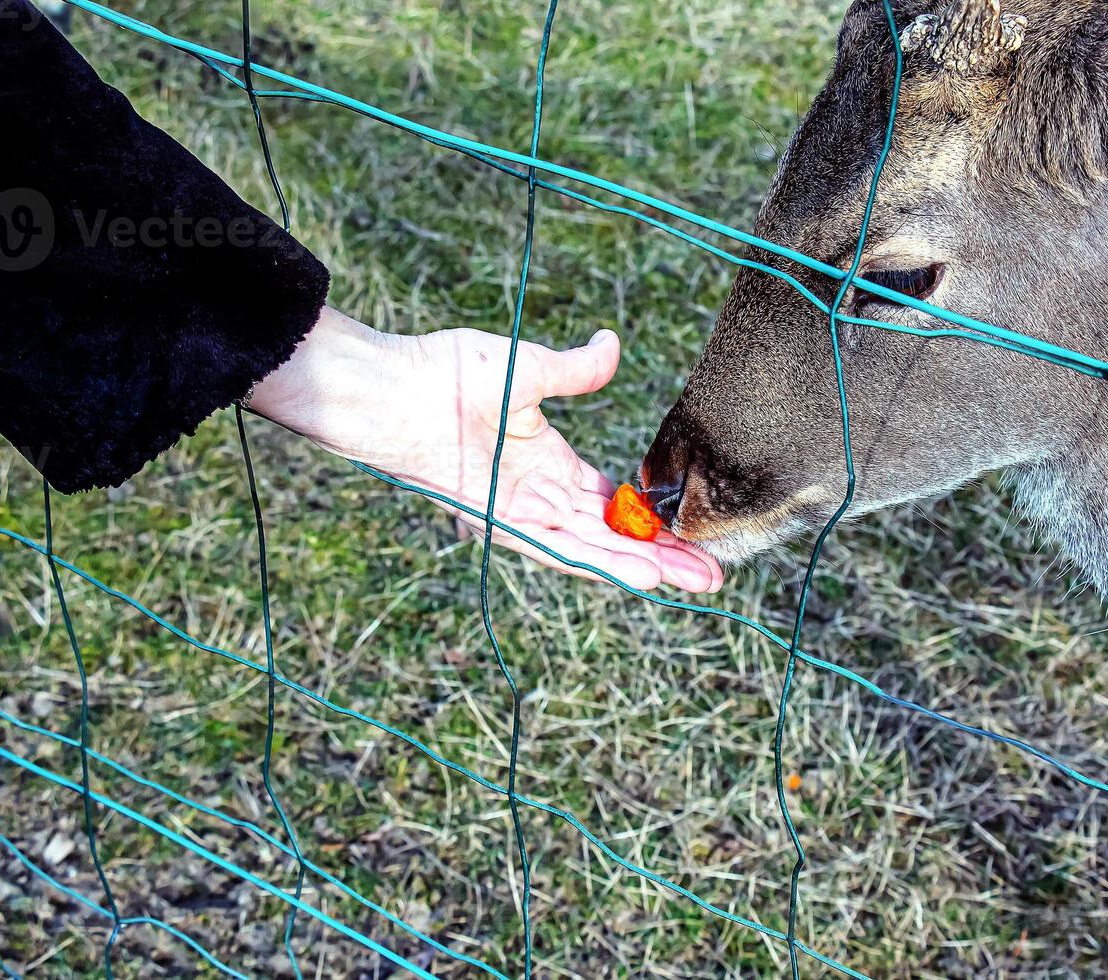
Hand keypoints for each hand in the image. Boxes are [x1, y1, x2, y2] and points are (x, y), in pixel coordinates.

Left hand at [248, 309, 722, 592]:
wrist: (393, 391)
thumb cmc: (446, 374)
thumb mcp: (527, 369)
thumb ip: (576, 370)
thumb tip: (611, 343)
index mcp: (547, 463)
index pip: (610, 502)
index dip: (651, 519)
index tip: (690, 530)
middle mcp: (539, 497)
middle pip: (613, 536)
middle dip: (664, 556)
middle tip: (714, 574)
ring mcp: (523, 513)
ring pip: (595, 551)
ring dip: (644, 568)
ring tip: (695, 583)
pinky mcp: (505, 522)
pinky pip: (560, 550)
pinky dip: (602, 564)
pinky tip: (643, 576)